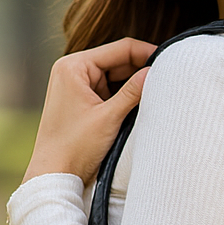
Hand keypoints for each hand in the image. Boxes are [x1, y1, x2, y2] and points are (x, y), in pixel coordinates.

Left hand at [22, 37, 156, 185]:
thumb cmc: (74, 147)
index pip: (119, 49)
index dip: (147, 52)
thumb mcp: (109, 117)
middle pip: (118, 61)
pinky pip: (109, 91)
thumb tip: (155, 71)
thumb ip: (133, 92)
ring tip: (157, 92)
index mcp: (74, 66)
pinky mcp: (81, 101)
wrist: (53, 175)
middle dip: (142, 70)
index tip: (169, 60)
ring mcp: (76, 86)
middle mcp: (72, 71)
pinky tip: (141, 103)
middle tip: (168, 79)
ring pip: (115, 77)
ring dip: (134, 84)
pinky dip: (124, 96)